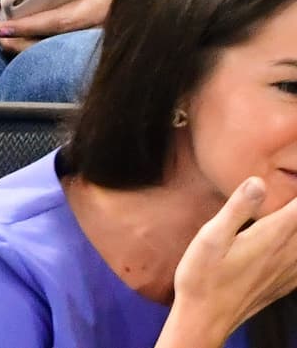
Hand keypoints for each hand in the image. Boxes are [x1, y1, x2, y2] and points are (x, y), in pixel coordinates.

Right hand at [157, 178, 296, 346]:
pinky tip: (293, 245)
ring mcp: (286, 272)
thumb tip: (259, 181)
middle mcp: (284, 255)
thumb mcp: (211, 237)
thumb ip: (236, 208)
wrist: (205, 318)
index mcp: (268, 238)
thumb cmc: (202, 275)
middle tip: (294, 188)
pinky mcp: (282, 284)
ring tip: (294, 213)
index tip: (296, 171)